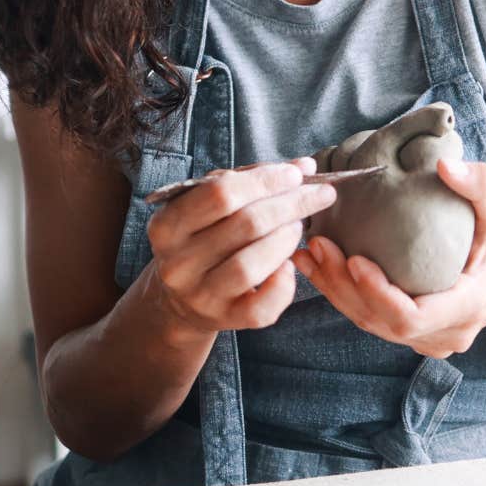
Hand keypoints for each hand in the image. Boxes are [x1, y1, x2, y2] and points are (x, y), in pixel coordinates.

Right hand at [143, 158, 336, 334]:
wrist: (181, 298)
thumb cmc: (204, 237)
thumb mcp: (212, 206)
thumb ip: (252, 180)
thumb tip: (304, 165)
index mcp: (167, 226)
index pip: (221, 193)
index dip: (265, 180)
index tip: (297, 173)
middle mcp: (177, 263)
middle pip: (245, 225)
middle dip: (291, 204)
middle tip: (319, 194)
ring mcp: (199, 296)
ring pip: (251, 264)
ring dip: (286, 239)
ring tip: (300, 226)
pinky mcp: (224, 320)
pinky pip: (261, 306)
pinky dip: (283, 284)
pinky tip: (290, 266)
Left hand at [292, 158, 485, 359]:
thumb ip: (480, 185)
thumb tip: (445, 166)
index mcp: (468, 306)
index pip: (414, 316)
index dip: (379, 294)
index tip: (355, 258)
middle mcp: (445, 334)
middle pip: (383, 323)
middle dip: (345, 287)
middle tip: (320, 245)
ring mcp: (427, 340)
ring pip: (370, 324)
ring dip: (335, 291)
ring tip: (310, 253)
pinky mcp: (412, 336)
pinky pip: (371, 320)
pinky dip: (342, 294)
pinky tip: (318, 266)